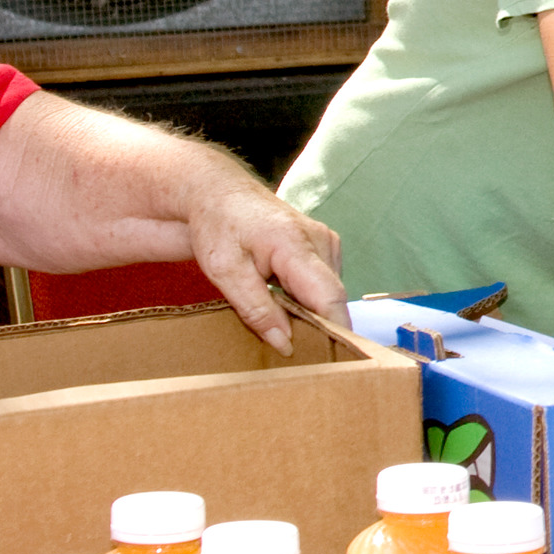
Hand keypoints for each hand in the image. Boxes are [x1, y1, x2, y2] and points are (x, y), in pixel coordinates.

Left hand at [187, 188, 345, 355]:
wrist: (217, 192)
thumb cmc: (217, 226)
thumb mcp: (225, 272)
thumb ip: (256, 309)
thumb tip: (285, 343)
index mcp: (295, 245)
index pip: (329, 297)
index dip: (336, 331)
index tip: (336, 360)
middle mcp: (321, 241)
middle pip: (331, 298)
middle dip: (317, 326)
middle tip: (292, 350)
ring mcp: (326, 241)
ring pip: (329, 293)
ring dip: (310, 311)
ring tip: (280, 319)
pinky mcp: (324, 245)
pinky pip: (324, 282)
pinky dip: (308, 297)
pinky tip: (284, 299)